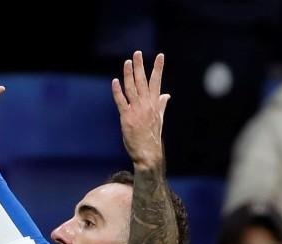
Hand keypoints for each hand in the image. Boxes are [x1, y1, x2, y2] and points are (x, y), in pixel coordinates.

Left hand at [112, 51, 170, 169]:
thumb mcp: (159, 119)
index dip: (158, 68)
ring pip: (132, 88)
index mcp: (155, 104)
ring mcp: (137, 110)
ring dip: (129, 74)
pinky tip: (115, 81)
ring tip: (127, 62)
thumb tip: (166, 96)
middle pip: (143, 81)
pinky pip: (121, 101)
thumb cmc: (153, 136)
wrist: (148, 152)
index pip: (157, 82)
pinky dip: (117, 91)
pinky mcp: (127, 117)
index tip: (160, 56)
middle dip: (140, 66)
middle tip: (137, 53)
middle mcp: (147, 105)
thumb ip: (161, 105)